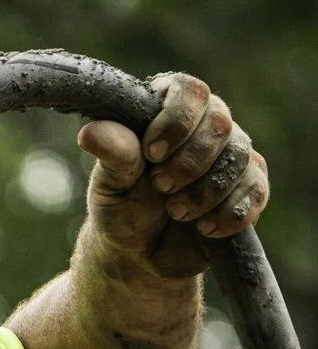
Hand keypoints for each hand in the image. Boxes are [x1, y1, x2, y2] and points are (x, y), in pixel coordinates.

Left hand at [77, 72, 268, 279]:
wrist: (139, 257)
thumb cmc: (121, 210)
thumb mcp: (109, 185)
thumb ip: (111, 156)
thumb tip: (91, 133)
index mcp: (167, 111)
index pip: (189, 91)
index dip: (176, 120)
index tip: (151, 154)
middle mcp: (204, 126)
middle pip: (219, 123)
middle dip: (189, 162)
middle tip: (160, 188)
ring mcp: (230, 155)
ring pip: (240, 156)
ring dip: (206, 191)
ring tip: (176, 212)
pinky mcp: (248, 187)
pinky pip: (256, 189)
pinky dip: (231, 212)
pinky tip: (205, 228)